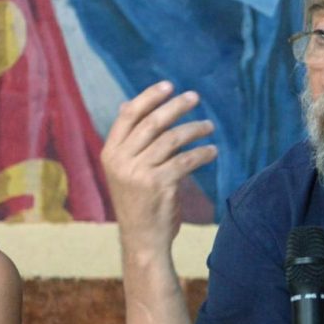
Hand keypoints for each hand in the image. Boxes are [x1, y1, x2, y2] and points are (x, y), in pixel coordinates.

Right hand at [100, 81, 215, 257]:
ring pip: (172, 139)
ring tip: (209, 126)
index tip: (169, 85)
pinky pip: (186, 160)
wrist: (142, 238)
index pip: (128, 116)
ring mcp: (139, 172)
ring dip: (195, 129)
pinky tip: (213, 151)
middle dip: (176, 106)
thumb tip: (128, 103)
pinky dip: (203, 153)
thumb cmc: (137, 200)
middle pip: (153, 122)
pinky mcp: (159, 184)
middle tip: (195, 97)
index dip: (149, 97)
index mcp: (110, 153)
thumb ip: (129, 140)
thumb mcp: (124, 169)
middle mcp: (121, 160)